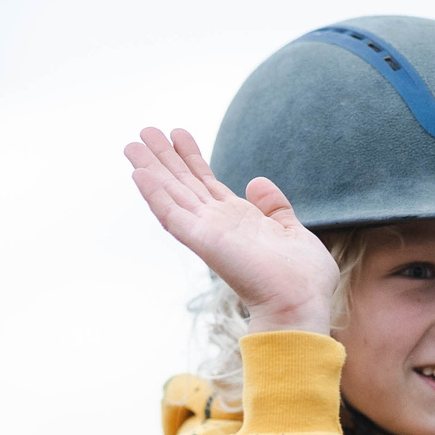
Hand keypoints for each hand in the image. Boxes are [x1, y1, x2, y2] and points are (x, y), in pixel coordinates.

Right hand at [125, 126, 338, 335]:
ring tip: (132, 144)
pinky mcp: (203, 241)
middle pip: (184, 184)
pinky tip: (139, 174)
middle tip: (144, 131)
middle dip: (164, 158)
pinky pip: (172, 215)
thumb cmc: (302, 279)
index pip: (207, 184)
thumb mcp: (292, 231)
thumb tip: (256, 182)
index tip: (178, 134)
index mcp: (239, 220)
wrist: (300, 303)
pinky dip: (154, 194)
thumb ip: (274, 207)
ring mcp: (208, 232)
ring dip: (150, 170)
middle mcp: (218, 224)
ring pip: (172, 195)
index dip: (191, 158)